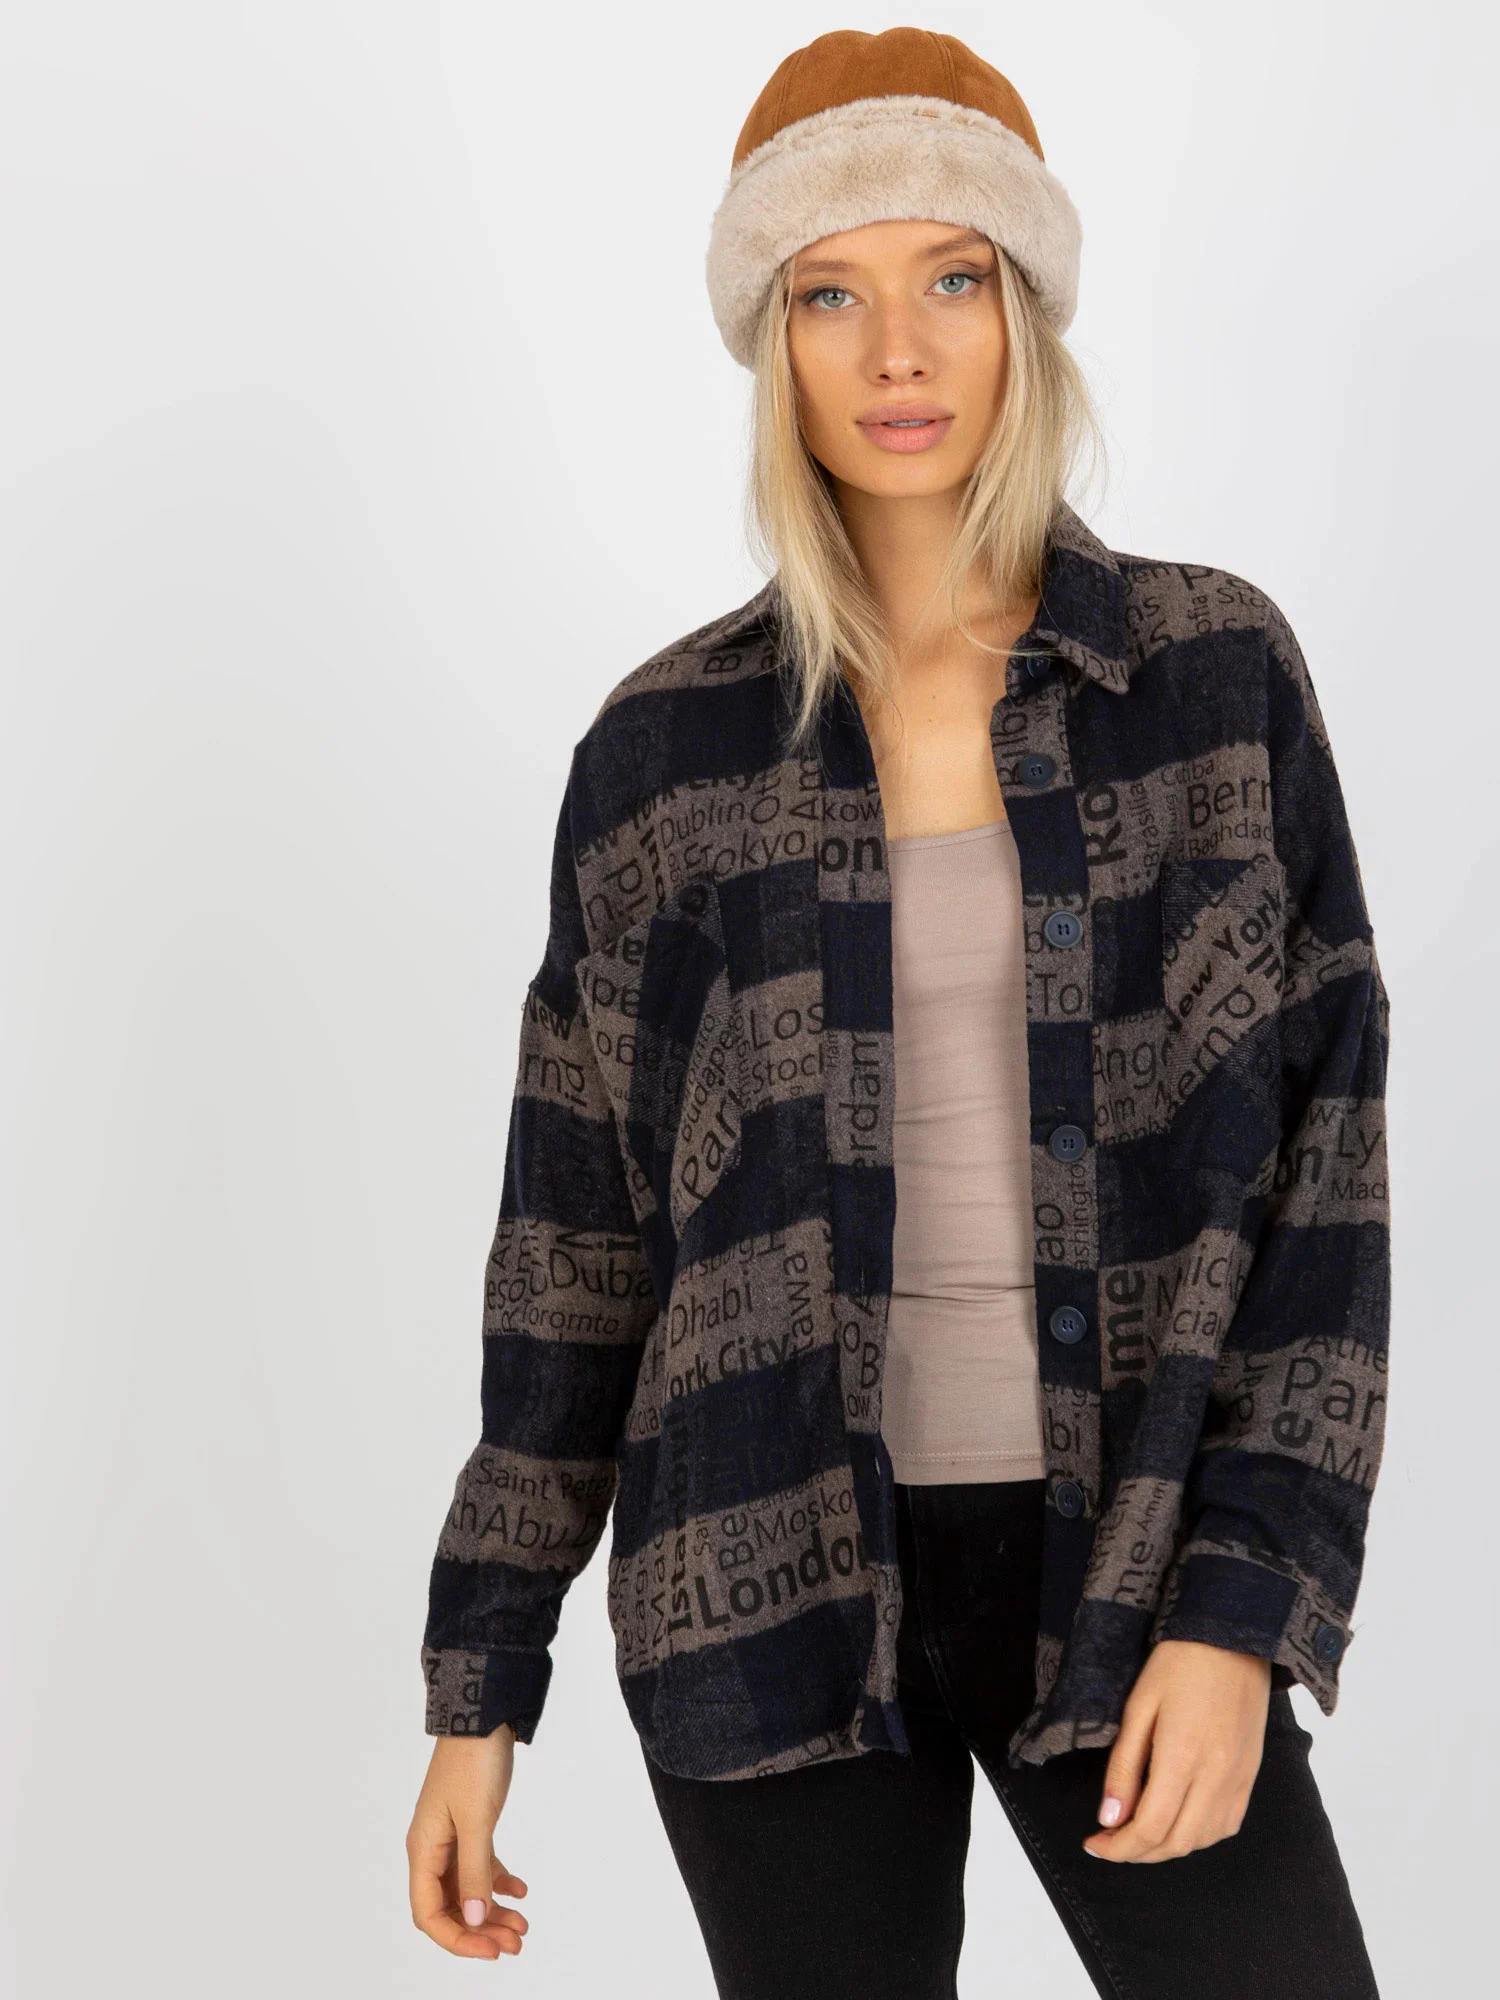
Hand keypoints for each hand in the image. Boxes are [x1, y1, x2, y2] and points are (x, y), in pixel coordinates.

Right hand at [408, 1723, 529, 1957]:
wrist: (482, 1715)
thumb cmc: (473, 1763)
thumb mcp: (477, 1821)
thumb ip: (475, 1872)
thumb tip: (475, 1920)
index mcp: (423, 1849)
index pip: (429, 1913)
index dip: (458, 1938)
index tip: (490, 1951)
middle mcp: (432, 1848)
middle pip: (450, 1905)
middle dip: (480, 1929)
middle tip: (515, 1944)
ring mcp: (450, 1836)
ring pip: (467, 1888)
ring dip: (492, 1910)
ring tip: (522, 1927)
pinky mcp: (469, 1824)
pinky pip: (480, 1865)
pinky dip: (498, 1881)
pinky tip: (520, 1891)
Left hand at [1083, 1639, 1271, 1862]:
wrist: (1233, 1638)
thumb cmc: (1178, 1664)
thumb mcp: (1138, 1707)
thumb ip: (1124, 1767)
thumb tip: (1110, 1818)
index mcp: (1183, 1757)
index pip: (1150, 1827)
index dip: (1119, 1847)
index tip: (1094, 1844)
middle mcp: (1217, 1776)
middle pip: (1176, 1843)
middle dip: (1137, 1853)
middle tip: (1109, 1842)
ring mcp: (1239, 1779)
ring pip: (1202, 1841)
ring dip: (1167, 1848)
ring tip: (1137, 1833)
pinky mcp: (1251, 1775)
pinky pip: (1226, 1826)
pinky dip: (1197, 1837)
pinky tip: (1176, 1822)